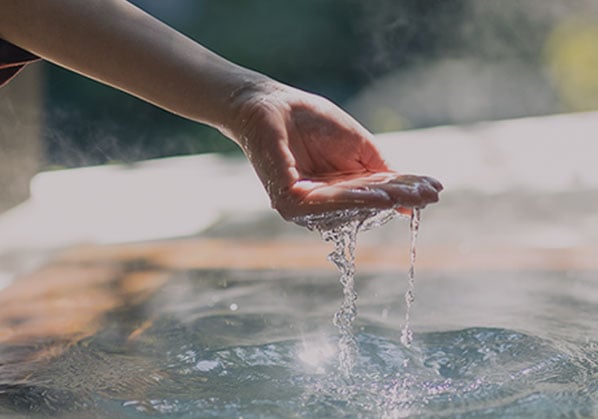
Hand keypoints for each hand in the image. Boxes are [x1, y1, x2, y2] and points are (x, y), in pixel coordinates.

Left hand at [229, 82, 442, 219]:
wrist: (272, 106)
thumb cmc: (312, 122)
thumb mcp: (358, 146)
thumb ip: (382, 170)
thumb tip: (412, 195)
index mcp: (343, 188)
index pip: (379, 192)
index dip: (407, 191)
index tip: (436, 190)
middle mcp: (326, 203)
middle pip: (369, 204)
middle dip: (400, 199)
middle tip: (429, 196)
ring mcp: (306, 206)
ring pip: (350, 207)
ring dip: (382, 202)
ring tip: (410, 197)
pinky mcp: (288, 202)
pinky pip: (325, 204)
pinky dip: (352, 200)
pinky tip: (378, 196)